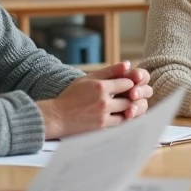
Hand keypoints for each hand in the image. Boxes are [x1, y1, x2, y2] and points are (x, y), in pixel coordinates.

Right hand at [38, 61, 152, 137]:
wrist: (57, 117)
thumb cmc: (71, 96)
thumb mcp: (88, 79)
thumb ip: (109, 71)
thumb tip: (128, 64)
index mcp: (100, 86)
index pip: (128, 83)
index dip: (130, 83)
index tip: (128, 85)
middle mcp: (104, 101)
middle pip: (131, 98)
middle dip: (133, 96)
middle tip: (130, 96)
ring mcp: (103, 115)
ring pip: (128, 111)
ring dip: (130, 108)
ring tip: (126, 105)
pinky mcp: (102, 127)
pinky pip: (121, 122)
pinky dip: (123, 118)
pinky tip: (120, 114)